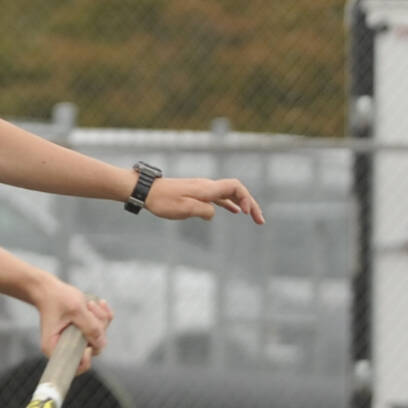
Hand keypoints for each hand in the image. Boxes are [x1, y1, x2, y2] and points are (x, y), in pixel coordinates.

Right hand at [36, 283, 112, 374]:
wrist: (49, 289)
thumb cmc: (57, 298)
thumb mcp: (75, 310)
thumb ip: (90, 327)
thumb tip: (102, 344)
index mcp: (55, 348)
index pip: (75, 367)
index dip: (86, 358)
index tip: (89, 342)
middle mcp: (65, 347)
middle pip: (92, 349)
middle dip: (97, 328)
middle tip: (90, 308)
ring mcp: (75, 340)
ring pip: (99, 337)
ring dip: (100, 318)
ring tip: (90, 303)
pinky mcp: (82, 331)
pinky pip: (100, 328)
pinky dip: (102, 316)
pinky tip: (99, 303)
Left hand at [146, 177, 263, 224]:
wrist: (147, 191)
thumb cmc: (163, 201)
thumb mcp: (184, 209)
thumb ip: (203, 211)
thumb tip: (214, 214)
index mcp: (206, 188)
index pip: (235, 187)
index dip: (246, 198)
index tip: (247, 213)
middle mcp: (207, 186)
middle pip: (236, 190)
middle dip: (250, 204)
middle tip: (260, 220)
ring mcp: (203, 189)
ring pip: (229, 194)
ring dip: (242, 204)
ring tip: (253, 217)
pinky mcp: (197, 193)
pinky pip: (219, 196)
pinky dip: (230, 203)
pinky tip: (234, 211)